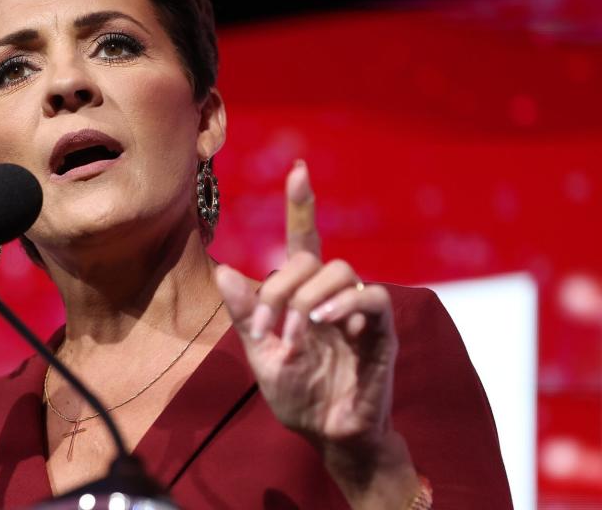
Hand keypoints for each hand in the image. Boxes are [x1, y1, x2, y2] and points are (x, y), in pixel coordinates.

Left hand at [214, 160, 398, 462]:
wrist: (326, 434)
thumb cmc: (297, 392)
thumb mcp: (261, 354)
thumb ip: (246, 315)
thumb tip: (224, 271)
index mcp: (303, 294)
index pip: (304, 240)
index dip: (301, 206)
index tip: (298, 170)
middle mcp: (332, 294)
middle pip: (312, 257)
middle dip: (281, 287)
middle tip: (267, 328)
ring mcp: (358, 311)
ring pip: (342, 270)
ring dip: (308, 298)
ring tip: (296, 334)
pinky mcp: (381, 333)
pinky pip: (373, 298)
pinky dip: (346, 303)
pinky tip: (324, 321)